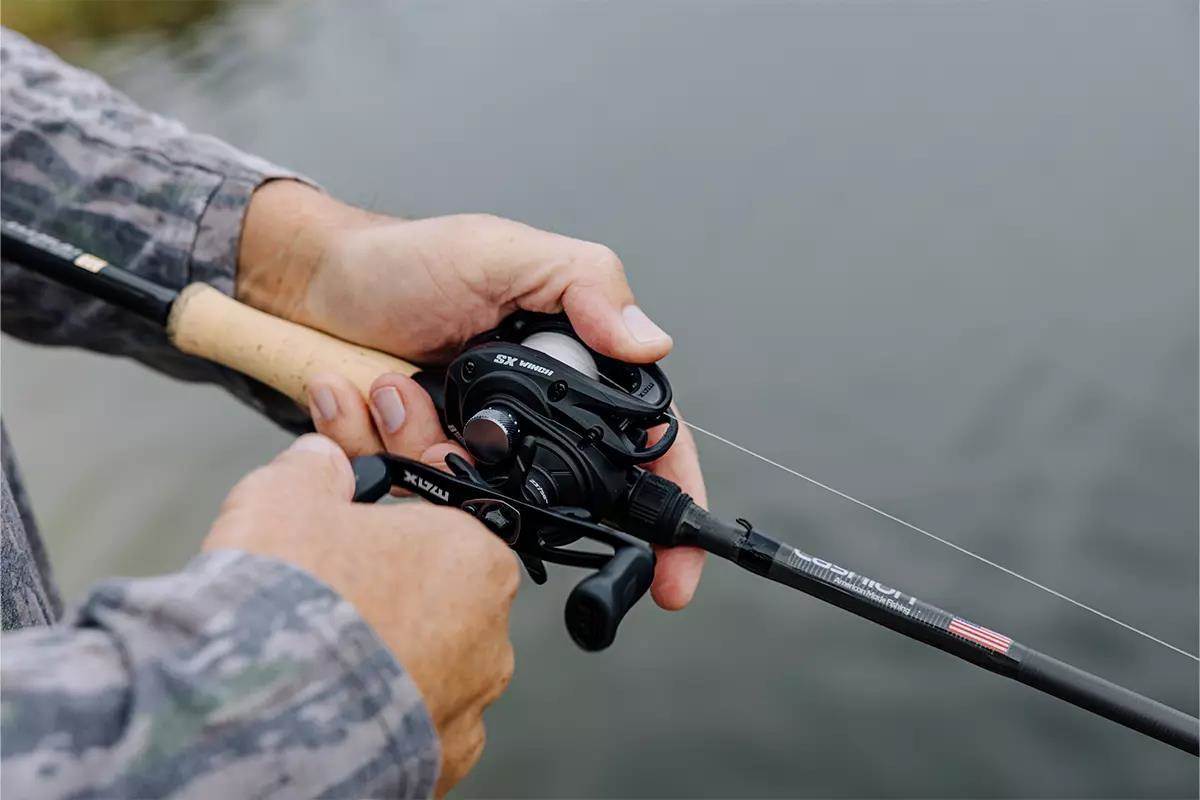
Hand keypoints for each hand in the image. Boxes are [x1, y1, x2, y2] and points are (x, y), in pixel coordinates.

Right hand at [204, 434, 517, 794]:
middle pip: (437, 595)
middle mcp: (488, 633)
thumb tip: (320, 461)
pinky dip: (380, 711)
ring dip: (385, 652)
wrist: (254, 712)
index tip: (347, 525)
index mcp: (473, 556)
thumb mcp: (286, 494)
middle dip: (387, 586)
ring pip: (428, 663)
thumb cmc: (285, 601)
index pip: (439, 522)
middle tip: (327, 588)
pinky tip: (336, 697)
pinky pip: (412, 723)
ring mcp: (467, 703)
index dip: (385, 519)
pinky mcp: (438, 762)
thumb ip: (315, 467)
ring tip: (321, 649)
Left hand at [238, 181, 707, 608]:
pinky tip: (353, 395)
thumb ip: (585, 284)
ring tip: (392, 387)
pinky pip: (412, 491)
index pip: (645, 442)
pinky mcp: (420, 464)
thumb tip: (653, 343)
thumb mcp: (505, 253)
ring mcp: (476, 447)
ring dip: (425, 451)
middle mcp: (534, 417)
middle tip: (461, 460)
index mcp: (576, 366)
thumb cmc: (408, 260)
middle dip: (516, 492)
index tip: (674, 571)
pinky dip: (375, 448)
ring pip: (478, 502)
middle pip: (561, 493)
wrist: (313, 282)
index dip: (670, 504)